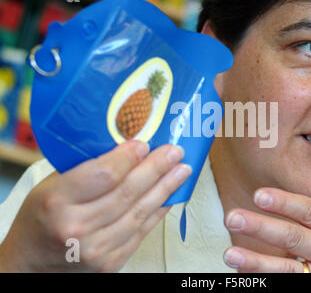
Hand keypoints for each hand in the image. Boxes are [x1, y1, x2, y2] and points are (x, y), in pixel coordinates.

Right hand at [0, 141, 191, 271]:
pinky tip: (170, 196)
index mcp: (57, 201)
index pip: (104, 174)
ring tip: (182, 171)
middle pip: (127, 192)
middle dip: (157, 168)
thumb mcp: (52, 185)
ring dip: (165, 188)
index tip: (144, 144)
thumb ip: (87, 170)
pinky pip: (142, 232)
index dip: (129, 157)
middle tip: (175, 152)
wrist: (31, 263)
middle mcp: (76, 227)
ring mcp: (95, 249)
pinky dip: (158, 212)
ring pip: (140, 212)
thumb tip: (129, 150)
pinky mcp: (110, 263)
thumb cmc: (42, 217)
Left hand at [223, 156, 310, 272]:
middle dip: (262, 227)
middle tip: (232, 218)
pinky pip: (292, 287)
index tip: (259, 194)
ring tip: (230, 254)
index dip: (286, 203)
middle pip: (295, 237)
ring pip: (289, 269)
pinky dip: (269, 283)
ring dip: (258, 262)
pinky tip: (246, 278)